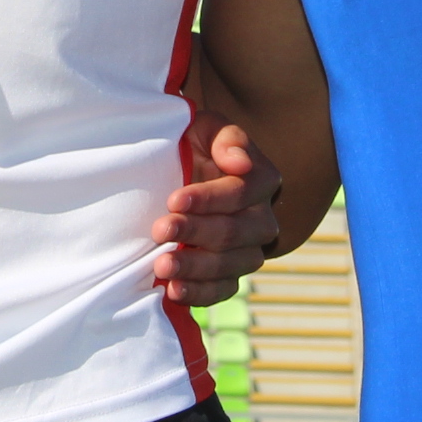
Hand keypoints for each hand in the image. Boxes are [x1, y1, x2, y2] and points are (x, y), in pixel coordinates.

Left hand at [151, 115, 282, 307]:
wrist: (175, 177)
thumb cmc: (192, 146)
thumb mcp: (204, 128)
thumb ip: (226, 137)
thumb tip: (240, 162)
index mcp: (261, 179)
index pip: (241, 192)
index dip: (208, 199)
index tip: (174, 200)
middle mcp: (261, 219)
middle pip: (234, 231)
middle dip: (195, 232)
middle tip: (159, 230)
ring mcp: (248, 251)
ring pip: (230, 265)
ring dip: (195, 267)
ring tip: (162, 265)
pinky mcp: (230, 276)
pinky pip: (223, 290)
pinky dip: (199, 293)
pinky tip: (173, 290)